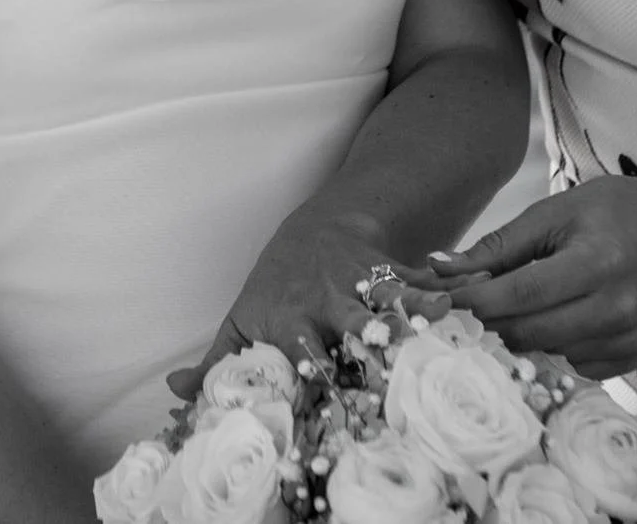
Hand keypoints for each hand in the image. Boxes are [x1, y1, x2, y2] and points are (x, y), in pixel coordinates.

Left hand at [165, 213, 448, 400]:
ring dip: (405, 319)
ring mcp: (358, 287)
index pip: (300, 360)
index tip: (327, 408)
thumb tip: (176, 393)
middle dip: (365, 355)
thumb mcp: (242, 320)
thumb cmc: (277, 286)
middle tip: (384, 379)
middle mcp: (325, 306)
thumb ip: (214, 362)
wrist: (319, 228)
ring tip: (429, 334)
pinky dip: (438, 292)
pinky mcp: (389, 272)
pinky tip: (460, 301)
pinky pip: (416, 283)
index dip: (313, 382)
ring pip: (384, 304)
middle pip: (346, 334)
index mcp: (290, 324)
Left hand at [415, 175, 636, 378]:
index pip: (521, 294)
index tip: (441, 299)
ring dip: (522, 332)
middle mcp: (617, 307)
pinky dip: (554, 346)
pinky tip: (558, 317)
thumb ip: (497, 246)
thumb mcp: (551, 214)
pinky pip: (573, 366)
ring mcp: (628, 338)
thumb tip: (438, 269)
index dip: (475, 300)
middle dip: (491, 319)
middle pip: (530, 331)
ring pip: (546, 351)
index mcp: (596, 263)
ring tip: (523, 302)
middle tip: (475, 300)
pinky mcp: (632, 356)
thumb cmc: (607, 212)